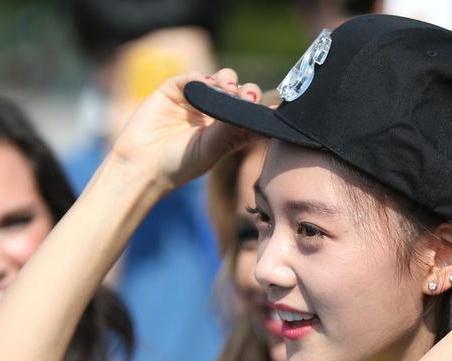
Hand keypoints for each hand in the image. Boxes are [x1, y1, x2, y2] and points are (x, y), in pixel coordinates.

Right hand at [111, 68, 262, 190]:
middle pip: (240, 95)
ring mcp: (196, 101)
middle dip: (248, 93)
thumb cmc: (181, 164)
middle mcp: (215, 115)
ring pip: (220, 81)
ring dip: (228, 81)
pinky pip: (193, 78)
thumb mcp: (213, 147)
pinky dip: (201, 79)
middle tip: (249, 96)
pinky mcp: (175, 90)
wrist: (145, 165)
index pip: (252, 116)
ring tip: (228, 89)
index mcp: (229, 132)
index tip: (279, 109)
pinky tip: (206, 86)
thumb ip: (231, 126)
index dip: (265, 111)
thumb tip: (252, 107)